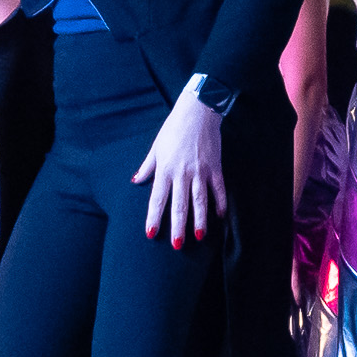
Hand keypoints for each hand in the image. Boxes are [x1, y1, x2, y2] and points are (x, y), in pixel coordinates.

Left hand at [132, 83, 227, 246]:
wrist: (198, 111)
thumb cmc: (174, 128)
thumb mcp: (156, 147)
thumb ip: (148, 167)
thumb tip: (136, 181)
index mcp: (165, 169)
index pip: (157, 198)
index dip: (154, 217)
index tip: (151, 234)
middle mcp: (182, 173)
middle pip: (179, 204)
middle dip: (178, 226)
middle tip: (177, 245)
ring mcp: (200, 171)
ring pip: (200, 200)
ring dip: (199, 219)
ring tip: (199, 236)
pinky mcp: (215, 167)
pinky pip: (218, 189)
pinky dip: (220, 203)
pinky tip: (219, 217)